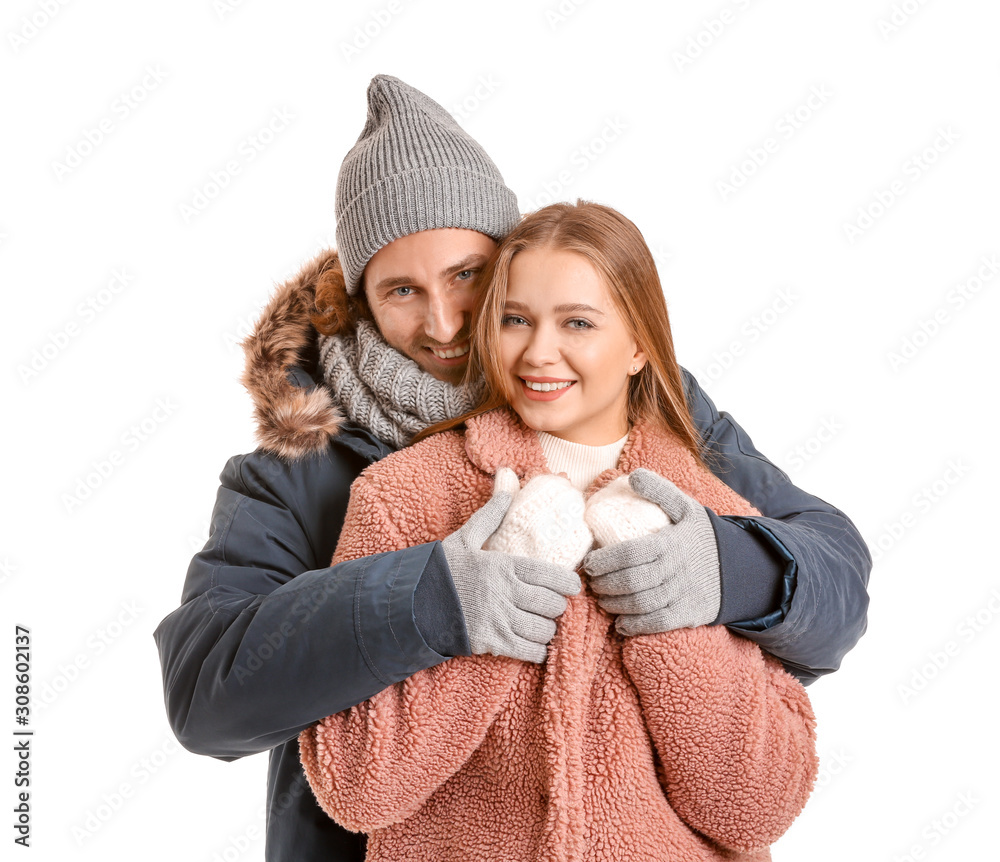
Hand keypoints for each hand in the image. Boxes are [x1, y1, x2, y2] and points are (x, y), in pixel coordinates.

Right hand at [442, 469, 582, 662]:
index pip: (550, 575)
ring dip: (546, 629)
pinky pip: (530, 652)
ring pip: (544, 629)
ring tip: (539, 624)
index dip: (568, 583)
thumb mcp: (463, 539)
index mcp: (503, 565)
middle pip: (552, 605)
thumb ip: (489, 517)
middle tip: (550, 606)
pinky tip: (534, 646)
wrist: (410, 605)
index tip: (572, 586)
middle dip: (556, 607)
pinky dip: (538, 651)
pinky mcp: (492, 643)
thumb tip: (506, 487)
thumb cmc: (439, 571)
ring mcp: (499, 620)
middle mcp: (505, 592)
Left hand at [582, 469, 720, 635]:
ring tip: (602, 600)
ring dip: (615, 605)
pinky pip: (659, 623)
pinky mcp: (690, 614)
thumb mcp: (686, 507)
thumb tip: (634, 475)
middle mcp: (676, 570)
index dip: (604, 561)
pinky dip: (636, 626)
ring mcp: (683, 594)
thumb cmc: (702, 536)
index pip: (629, 554)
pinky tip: (621, 623)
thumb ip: (660, 491)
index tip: (589, 563)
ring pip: (641, 604)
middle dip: (604, 585)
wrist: (742, 567)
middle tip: (592, 583)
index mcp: (670, 542)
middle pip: (631, 582)